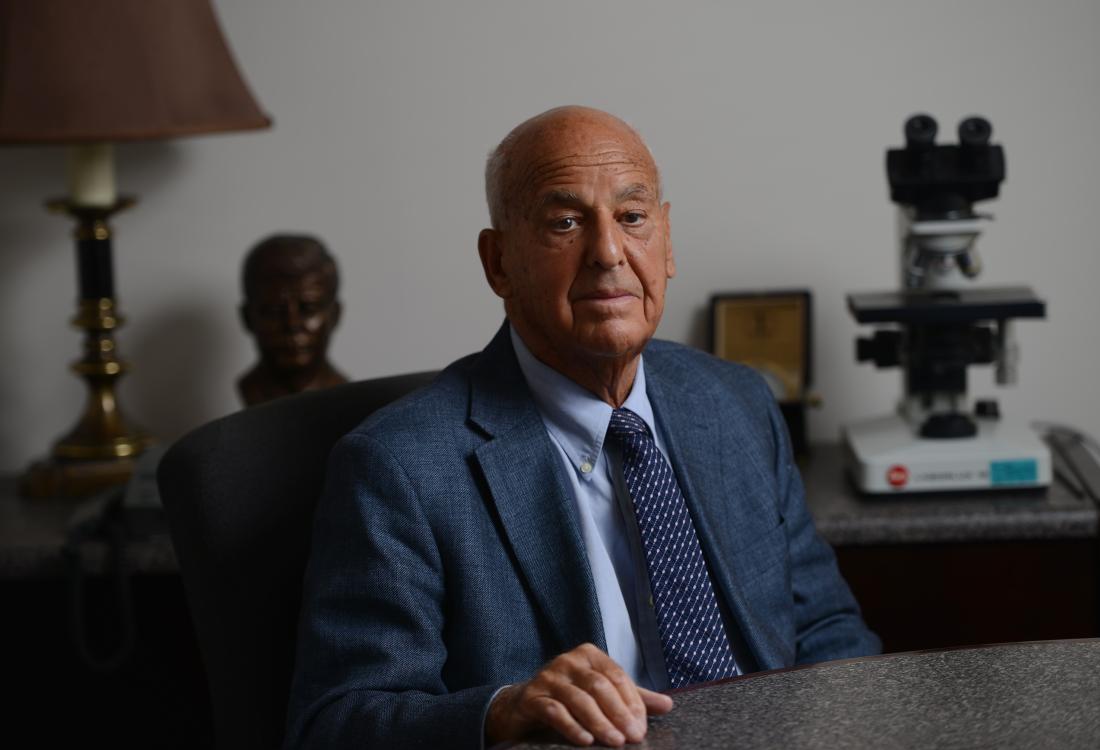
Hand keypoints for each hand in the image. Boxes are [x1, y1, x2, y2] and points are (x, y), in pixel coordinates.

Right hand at [485, 642, 673, 746]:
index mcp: (588, 655)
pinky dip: (572, 726)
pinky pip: (554, 711)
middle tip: (634, 737)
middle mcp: (568, 661)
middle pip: (599, 686)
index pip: (616, 676)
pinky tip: (586, 741)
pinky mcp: (532, 697)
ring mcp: (548, 677)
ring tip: (616, 742)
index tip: (642, 727)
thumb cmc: (569, 698)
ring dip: (600, 722)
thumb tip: (668, 704)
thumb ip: (633, 698)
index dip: (632, 702)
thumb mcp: (602, 694)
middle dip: (619, 713)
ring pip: (579, 699)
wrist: (522, 705)